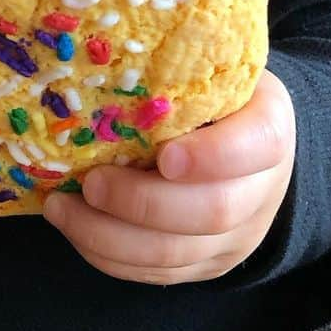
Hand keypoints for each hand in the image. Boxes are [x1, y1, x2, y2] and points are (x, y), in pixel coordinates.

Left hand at [42, 69, 294, 283]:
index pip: (258, 146)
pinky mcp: (204, 265)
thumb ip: (184, 71)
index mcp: (269, 129)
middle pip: (213, 211)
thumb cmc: (216, 97)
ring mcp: (235, 237)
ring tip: (61, 208)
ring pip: (177, 254)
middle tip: (91, 182)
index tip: (165, 156)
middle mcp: (262, 191)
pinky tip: (73, 228)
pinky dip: (108, 256)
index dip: (212, 157)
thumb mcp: (216, 72)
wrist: (251, 148)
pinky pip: (157, 274)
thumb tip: (109, 55)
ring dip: (110, 236)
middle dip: (143, 203)